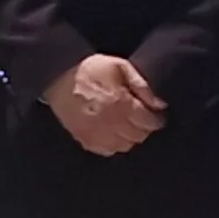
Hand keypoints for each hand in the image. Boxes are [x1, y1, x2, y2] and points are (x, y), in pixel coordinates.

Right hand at [42, 54, 165, 157]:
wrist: (59, 77)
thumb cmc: (90, 70)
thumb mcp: (120, 67)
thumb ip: (142, 86)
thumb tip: (160, 104)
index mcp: (121, 105)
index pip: (149, 123)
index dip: (157, 119)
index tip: (157, 115)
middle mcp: (111, 124)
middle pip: (139, 137)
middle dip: (145, 128)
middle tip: (143, 119)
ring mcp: (97, 134)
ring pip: (125, 146)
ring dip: (130, 137)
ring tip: (128, 125)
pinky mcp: (85, 140)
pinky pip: (107, 151)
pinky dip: (114, 144)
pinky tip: (114, 132)